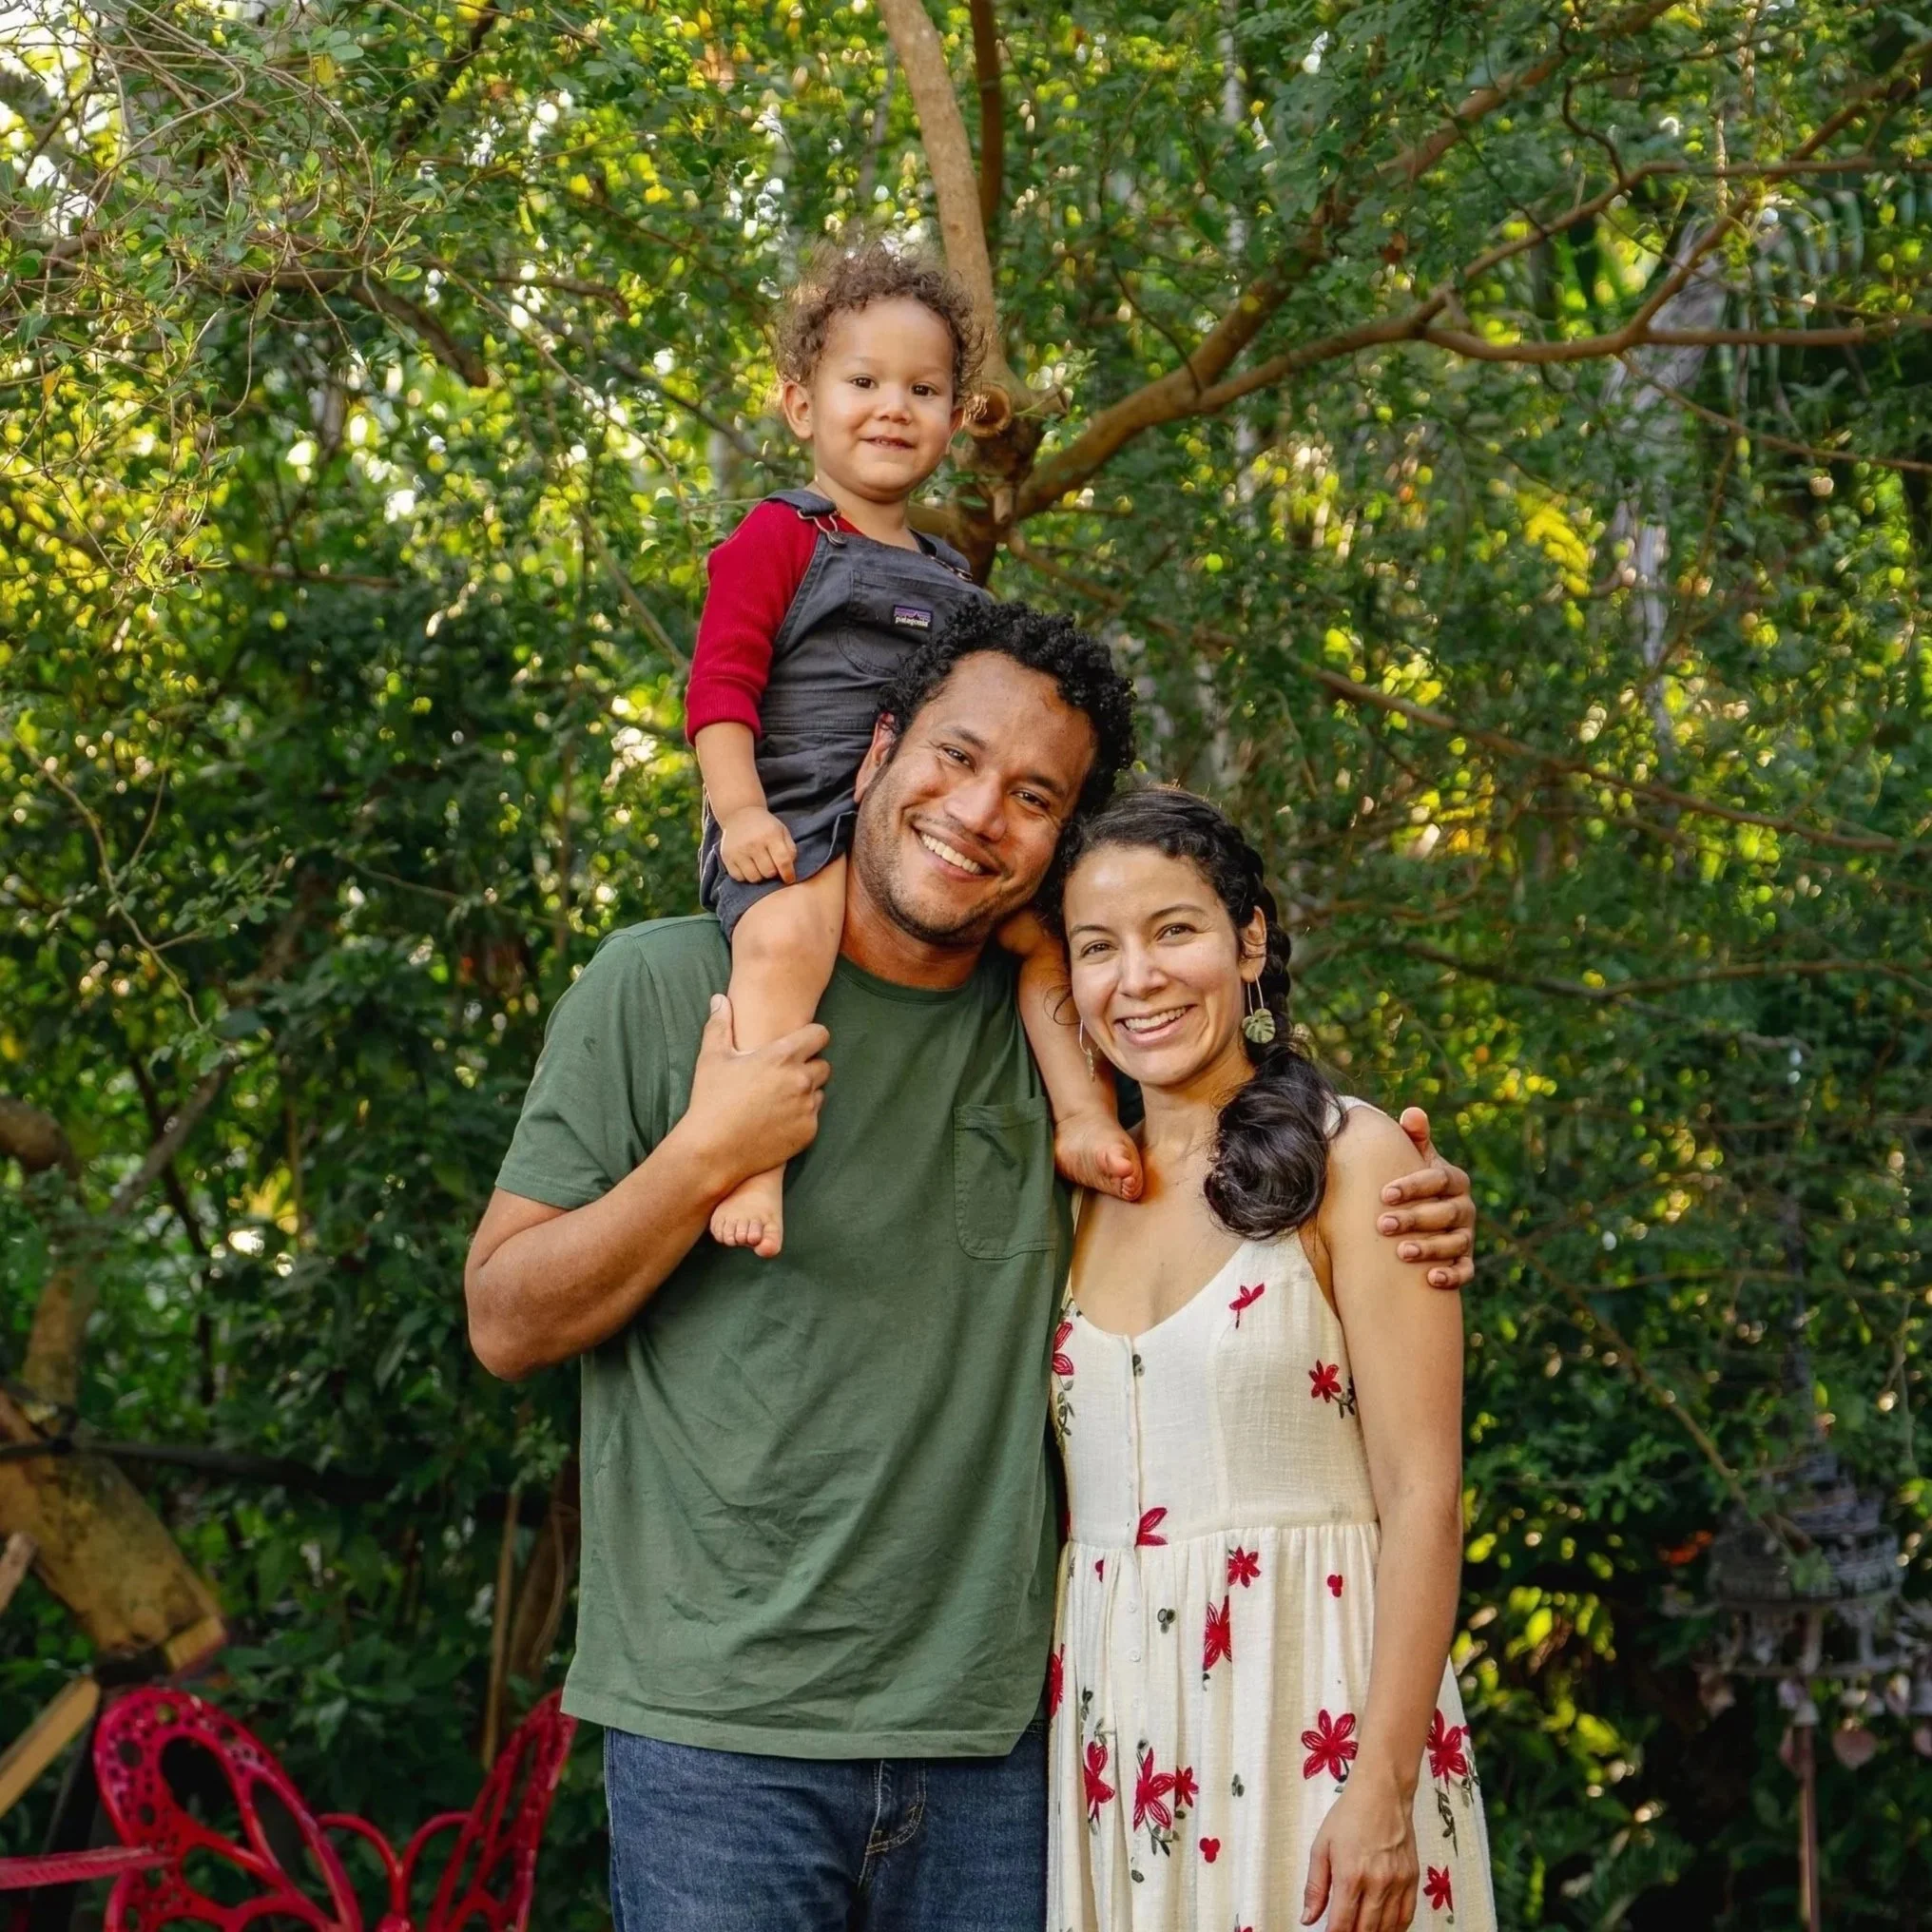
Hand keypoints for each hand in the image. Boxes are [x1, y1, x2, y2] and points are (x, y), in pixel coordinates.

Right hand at [674, 995, 829, 1191]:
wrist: (713, 1150)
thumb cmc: (711, 1101)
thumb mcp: (712, 1058)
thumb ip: (720, 1024)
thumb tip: (720, 999)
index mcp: (783, 1056)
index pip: (820, 1035)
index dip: (811, 1038)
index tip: (800, 1044)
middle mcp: (801, 1080)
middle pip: (823, 1065)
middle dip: (808, 1067)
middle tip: (783, 1076)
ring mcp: (807, 1108)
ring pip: (819, 1092)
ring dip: (806, 1093)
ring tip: (778, 1100)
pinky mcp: (808, 1132)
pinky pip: (813, 1117)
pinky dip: (801, 1117)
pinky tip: (778, 1120)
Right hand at [720, 806, 797, 884]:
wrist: (740, 813)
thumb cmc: (765, 827)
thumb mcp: (782, 832)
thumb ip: (790, 850)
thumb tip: (789, 872)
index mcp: (771, 835)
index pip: (783, 861)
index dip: (788, 874)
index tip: (789, 879)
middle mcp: (753, 843)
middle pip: (768, 872)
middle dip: (773, 872)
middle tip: (772, 866)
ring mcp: (738, 850)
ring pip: (754, 878)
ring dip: (760, 876)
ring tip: (760, 867)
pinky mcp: (727, 856)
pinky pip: (739, 878)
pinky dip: (746, 876)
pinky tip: (749, 867)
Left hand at [1301, 1768, 1417, 1931]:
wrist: (1382, 1794)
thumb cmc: (1347, 1817)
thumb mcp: (1321, 1846)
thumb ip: (1314, 1886)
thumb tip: (1307, 1919)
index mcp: (1349, 1876)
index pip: (1342, 1924)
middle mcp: (1376, 1884)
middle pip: (1365, 1930)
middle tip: (1344, 1931)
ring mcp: (1398, 1883)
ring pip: (1387, 1928)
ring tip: (1361, 1930)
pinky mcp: (1413, 1880)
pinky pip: (1407, 1917)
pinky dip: (1396, 1929)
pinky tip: (1385, 1929)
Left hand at [1376, 1106, 1474, 1289]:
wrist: (1420, 1216)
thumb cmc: (1411, 1183)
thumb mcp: (1414, 1158)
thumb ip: (1414, 1138)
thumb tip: (1413, 1112)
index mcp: (1454, 1179)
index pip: (1439, 1179)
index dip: (1414, 1185)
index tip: (1385, 1193)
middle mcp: (1464, 1207)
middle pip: (1444, 1212)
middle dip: (1414, 1218)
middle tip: (1382, 1224)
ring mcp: (1466, 1235)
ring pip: (1455, 1243)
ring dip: (1430, 1248)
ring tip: (1402, 1253)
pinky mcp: (1464, 1261)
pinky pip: (1466, 1271)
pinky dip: (1452, 1276)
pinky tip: (1432, 1279)